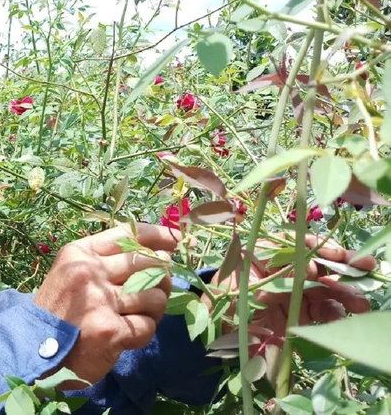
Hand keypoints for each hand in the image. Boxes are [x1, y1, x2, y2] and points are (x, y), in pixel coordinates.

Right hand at [33, 223, 179, 386]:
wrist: (32, 351)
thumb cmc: (57, 312)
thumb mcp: (70, 275)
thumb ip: (105, 262)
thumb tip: (160, 253)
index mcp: (79, 254)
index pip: (128, 234)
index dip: (158, 235)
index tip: (177, 239)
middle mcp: (89, 272)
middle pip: (149, 263)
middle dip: (161, 277)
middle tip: (154, 291)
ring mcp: (100, 301)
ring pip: (155, 295)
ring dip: (154, 309)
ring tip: (137, 316)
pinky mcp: (111, 330)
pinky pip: (147, 326)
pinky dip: (142, 333)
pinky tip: (126, 336)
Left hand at [211, 234, 375, 336]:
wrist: (206, 329)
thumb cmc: (217, 296)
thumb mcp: (237, 279)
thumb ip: (270, 272)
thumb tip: (308, 269)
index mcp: (266, 253)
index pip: (300, 245)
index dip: (325, 249)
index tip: (344, 257)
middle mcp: (282, 271)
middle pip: (318, 266)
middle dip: (343, 271)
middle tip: (367, 274)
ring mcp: (290, 293)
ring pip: (324, 289)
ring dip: (344, 294)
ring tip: (360, 303)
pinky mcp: (295, 315)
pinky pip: (319, 311)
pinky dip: (333, 313)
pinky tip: (343, 315)